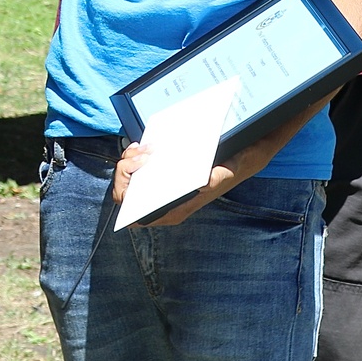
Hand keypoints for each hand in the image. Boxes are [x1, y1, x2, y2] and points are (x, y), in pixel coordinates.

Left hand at [111, 141, 243, 226]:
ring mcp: (160, 186)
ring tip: (144, 148)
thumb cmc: (227, 171)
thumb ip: (215, 179)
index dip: (126, 194)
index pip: (135, 215)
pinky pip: (138, 166)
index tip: (133, 174)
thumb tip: (203, 182)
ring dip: (131, 159)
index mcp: (173, 210)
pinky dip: (136, 154)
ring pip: (129, 177)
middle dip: (125, 170)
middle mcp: (163, 201)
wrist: (236, 160)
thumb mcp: (224, 173)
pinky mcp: (160, 171)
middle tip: (141, 155)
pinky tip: (143, 145)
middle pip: (126, 192)